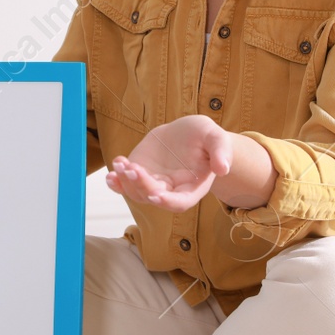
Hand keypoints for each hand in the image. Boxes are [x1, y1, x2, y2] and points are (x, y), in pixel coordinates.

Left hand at [105, 115, 235, 211]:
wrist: (185, 132)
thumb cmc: (203, 137)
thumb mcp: (215, 137)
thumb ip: (221, 151)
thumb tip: (224, 168)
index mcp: (192, 188)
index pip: (180, 202)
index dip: (167, 201)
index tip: (156, 194)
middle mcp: (171, 190)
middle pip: (154, 196)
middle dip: (141, 185)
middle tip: (132, 169)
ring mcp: (153, 183)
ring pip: (137, 192)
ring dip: (125, 181)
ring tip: (120, 163)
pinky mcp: (139, 173)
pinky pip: (125, 184)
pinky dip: (116, 183)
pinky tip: (110, 175)